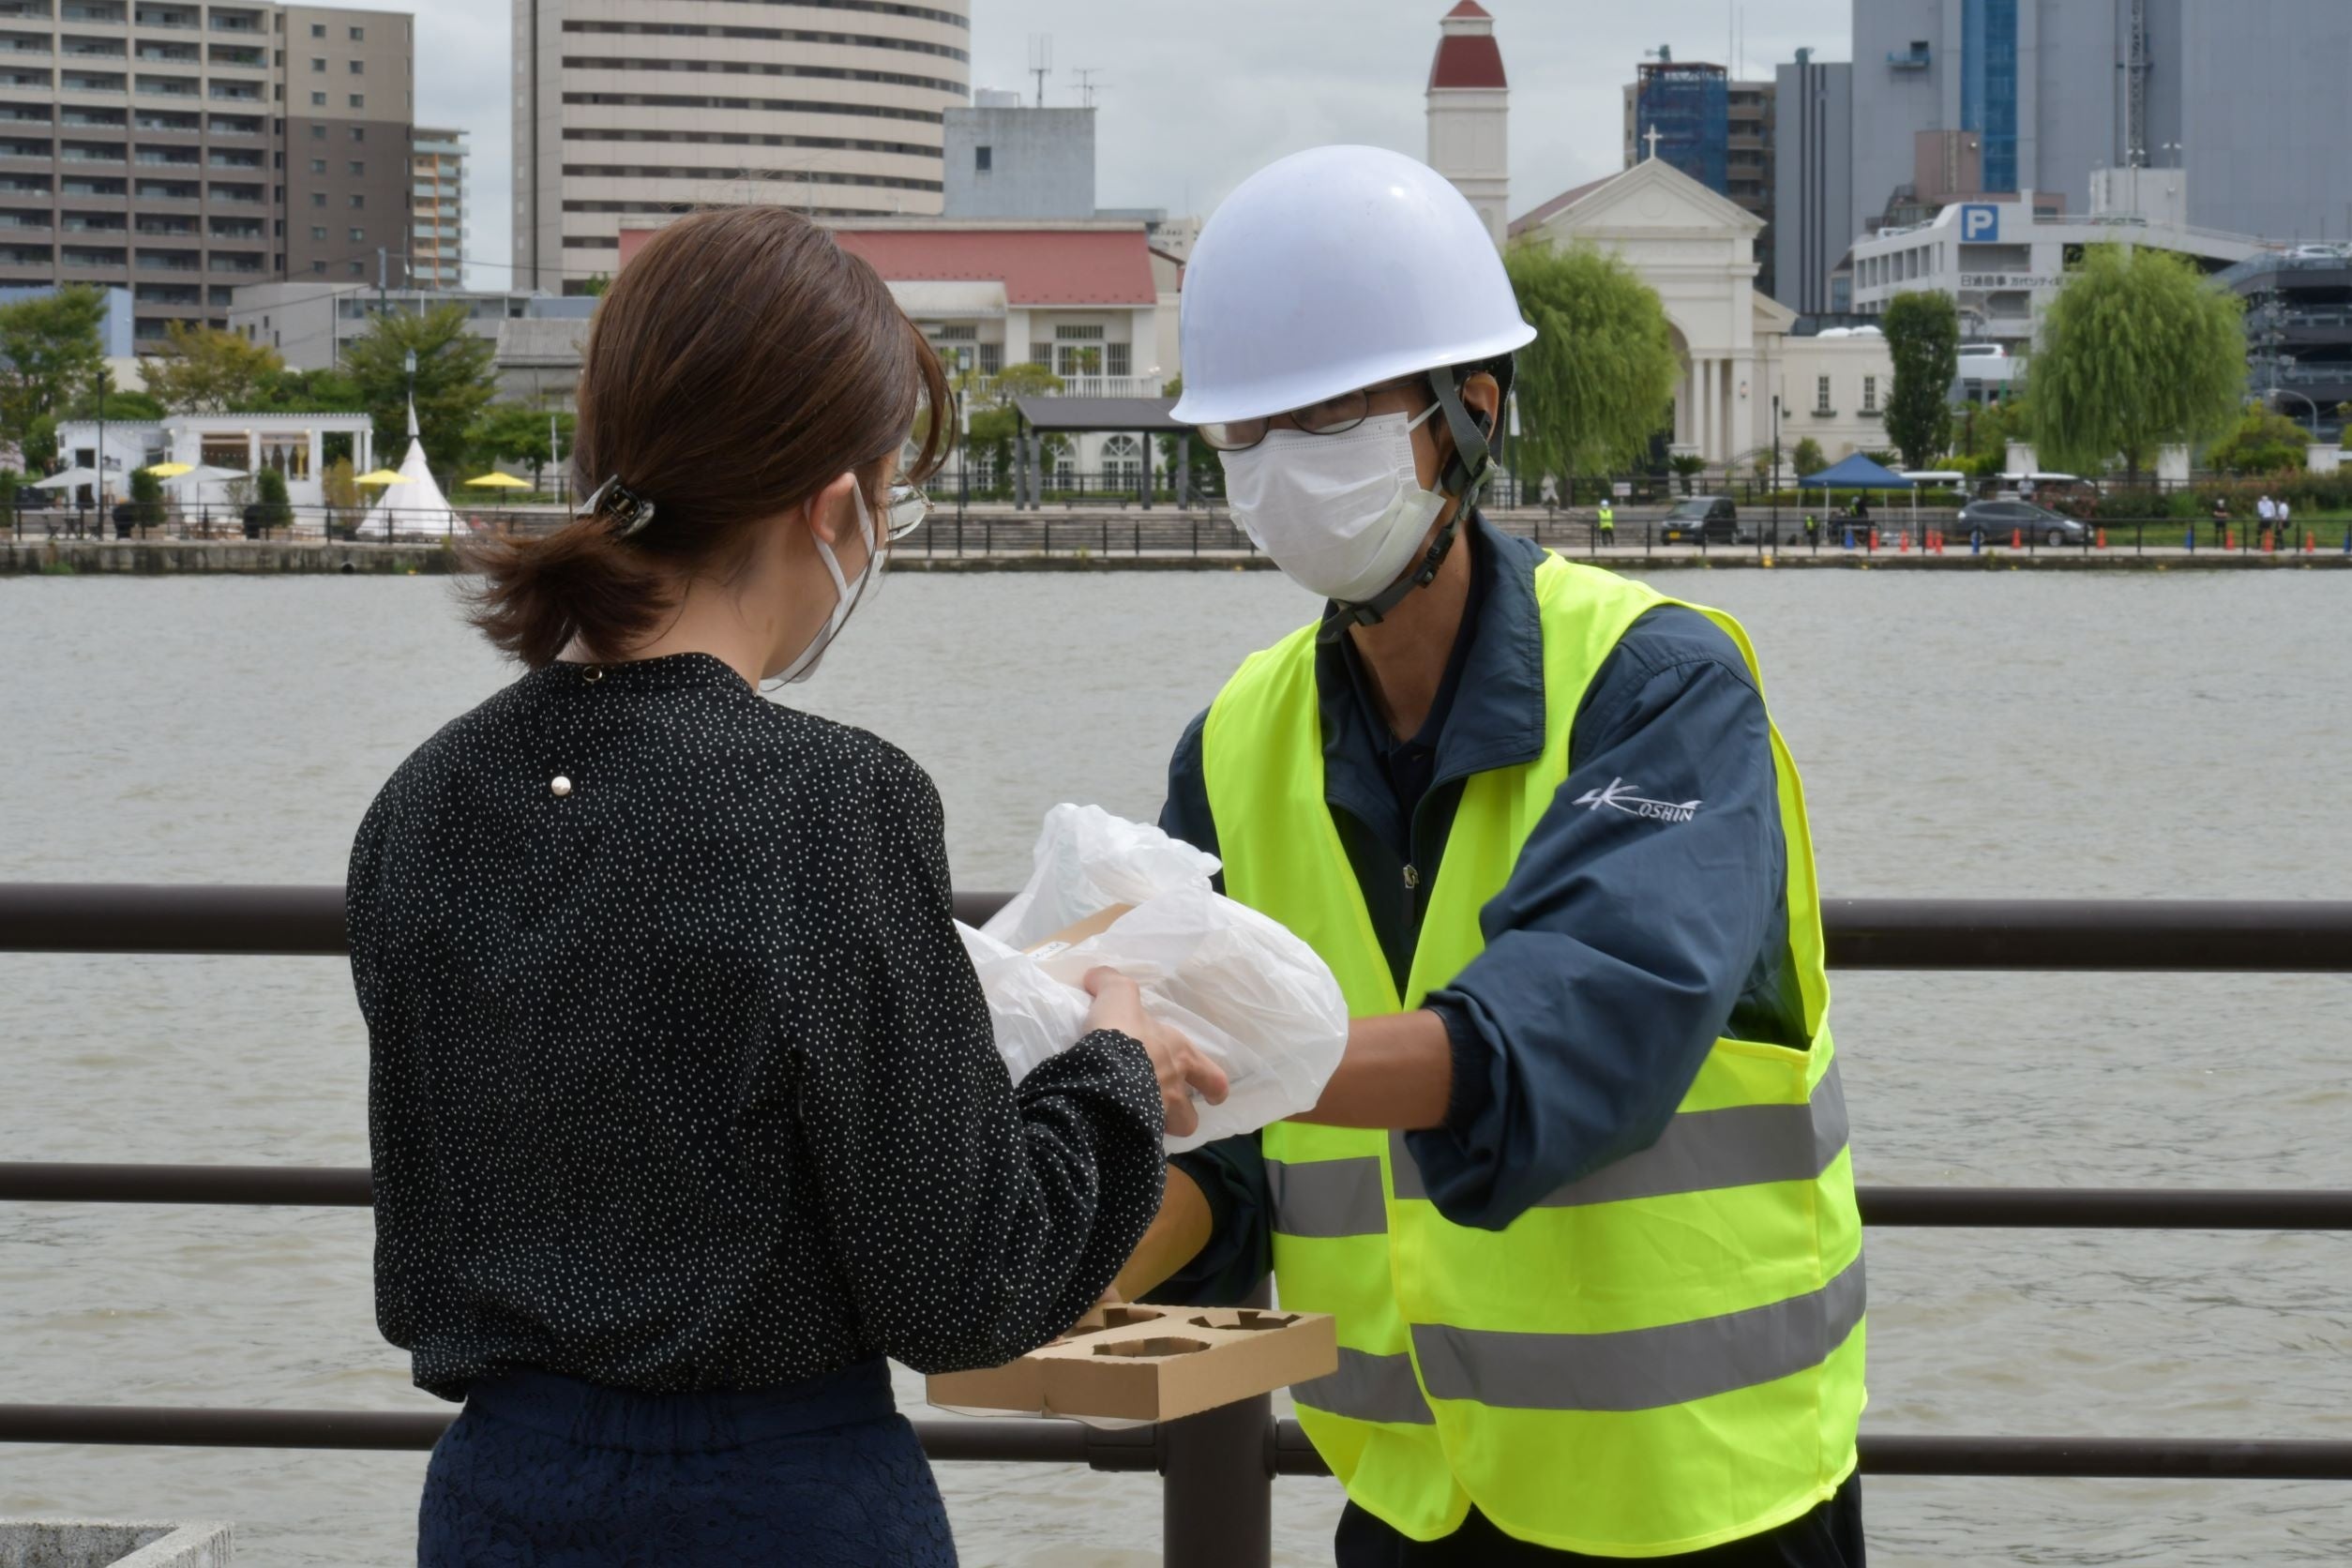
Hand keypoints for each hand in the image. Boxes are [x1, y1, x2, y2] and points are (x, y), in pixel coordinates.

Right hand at [1082, 968, 1229, 1137]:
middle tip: (1175, 1115)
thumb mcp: (1118, 996)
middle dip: (1188, 1115)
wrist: (1104, 1071)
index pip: (1211, 1076)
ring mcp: (1158, 1115)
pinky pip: (1139, 1141)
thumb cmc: (1121, 1033)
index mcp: (1180, 1054)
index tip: (1212, 1095)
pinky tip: (1116, 1133)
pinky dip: (1131, 1138)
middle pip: (1193, 1115)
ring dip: (1159, 1128)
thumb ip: (1111, 983)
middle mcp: (1175, 1087)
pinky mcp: (1136, 1135)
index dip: (1212, 1086)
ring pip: (1169, 1132)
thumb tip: (1096, 976)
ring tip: (1140, 1123)